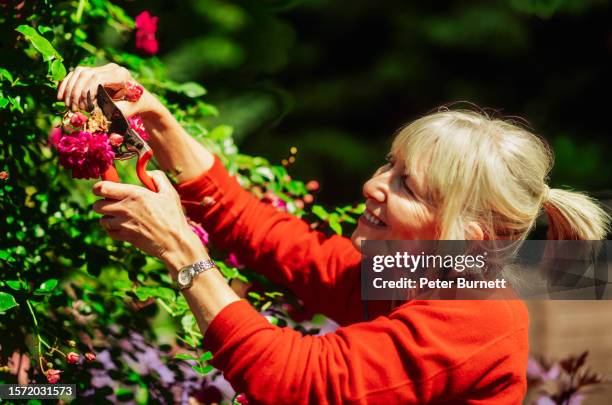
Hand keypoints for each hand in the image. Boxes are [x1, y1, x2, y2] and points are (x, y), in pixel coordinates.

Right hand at [57, 63, 156, 115]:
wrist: (141, 99)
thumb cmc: (136, 106)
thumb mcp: (128, 111)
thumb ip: (115, 114)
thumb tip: (105, 127)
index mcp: (120, 74)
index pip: (96, 78)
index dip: (86, 92)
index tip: (83, 108)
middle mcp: (111, 68)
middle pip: (85, 74)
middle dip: (76, 92)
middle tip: (72, 108)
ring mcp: (102, 68)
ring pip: (79, 72)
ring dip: (69, 88)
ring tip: (67, 104)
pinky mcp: (95, 72)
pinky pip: (77, 74)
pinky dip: (68, 84)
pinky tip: (61, 97)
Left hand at [92, 171, 206, 271]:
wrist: (175, 242)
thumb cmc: (173, 216)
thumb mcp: (170, 192)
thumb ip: (157, 177)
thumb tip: (146, 172)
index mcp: (134, 194)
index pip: (102, 188)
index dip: (99, 187)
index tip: (103, 188)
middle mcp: (125, 208)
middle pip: (97, 205)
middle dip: (102, 203)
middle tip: (113, 203)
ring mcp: (123, 224)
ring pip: (102, 220)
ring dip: (108, 217)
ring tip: (120, 216)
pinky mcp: (124, 237)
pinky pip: (109, 232)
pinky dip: (113, 230)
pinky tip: (124, 226)